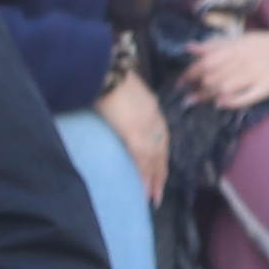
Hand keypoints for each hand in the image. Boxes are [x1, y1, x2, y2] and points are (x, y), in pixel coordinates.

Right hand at [96, 66, 169, 201]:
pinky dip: (144, 177)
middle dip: (160, 174)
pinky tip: (144, 190)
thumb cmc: (109, 76)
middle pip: (161, 153)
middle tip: (158, 194)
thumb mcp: (123, 90)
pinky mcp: (135, 135)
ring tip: (154, 198)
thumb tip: (116, 111)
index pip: (161, 140)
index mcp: (152, 111)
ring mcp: (146, 129)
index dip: (160, 157)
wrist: (107, 70)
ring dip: (155, 181)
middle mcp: (154, 122)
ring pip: (154, 160)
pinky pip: (142, 161)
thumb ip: (124, 103)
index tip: (159, 172)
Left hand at [180, 28, 268, 109]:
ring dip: (208, 95)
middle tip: (186, 96)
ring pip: (226, 86)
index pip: (207, 60)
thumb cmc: (268, 46)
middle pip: (213, 75)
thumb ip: (216, 45)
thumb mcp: (242, 40)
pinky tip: (221, 104)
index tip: (181, 82)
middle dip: (197, 87)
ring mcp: (258, 72)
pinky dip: (232, 101)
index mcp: (237, 46)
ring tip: (197, 100)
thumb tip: (189, 47)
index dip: (191, 72)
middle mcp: (246, 59)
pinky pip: (247, 96)